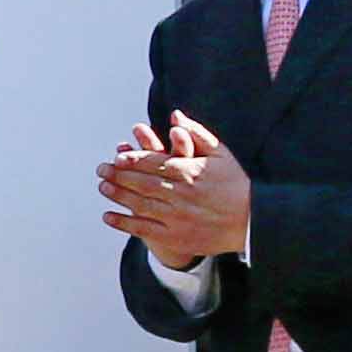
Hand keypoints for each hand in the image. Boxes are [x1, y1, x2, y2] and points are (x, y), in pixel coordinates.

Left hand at [102, 110, 251, 263]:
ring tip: (102, 187)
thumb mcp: (220, 153)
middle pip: (141, 182)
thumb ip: (196, 133)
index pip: (153, 163)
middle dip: (118, 175)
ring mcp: (176, 217)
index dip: (132, 160)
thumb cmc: (234, 184)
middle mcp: (179, 194)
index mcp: (189, 171)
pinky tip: (108, 216)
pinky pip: (143, 229)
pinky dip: (123, 223)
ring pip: (139, 204)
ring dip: (117, 195)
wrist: (250, 222)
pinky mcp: (175, 236)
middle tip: (101, 169)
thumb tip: (175, 115)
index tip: (118, 157)